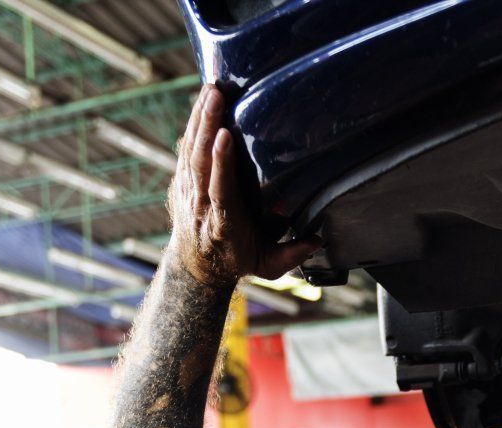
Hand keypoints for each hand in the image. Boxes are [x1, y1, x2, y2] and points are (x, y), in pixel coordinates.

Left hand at [166, 85, 319, 288]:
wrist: (195, 265)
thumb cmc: (235, 260)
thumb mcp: (266, 265)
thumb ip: (292, 254)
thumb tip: (319, 239)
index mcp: (223, 222)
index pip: (219, 188)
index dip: (221, 162)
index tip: (225, 136)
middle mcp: (201, 203)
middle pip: (201, 161)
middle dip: (207, 126)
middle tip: (216, 95)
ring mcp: (189, 190)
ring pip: (191, 150)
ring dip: (200, 118)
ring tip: (210, 88)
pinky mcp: (183, 180)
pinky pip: (186, 148)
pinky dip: (193, 123)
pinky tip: (202, 100)